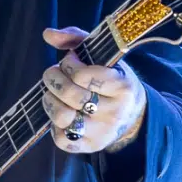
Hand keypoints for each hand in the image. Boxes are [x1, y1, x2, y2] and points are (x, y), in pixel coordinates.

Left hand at [40, 27, 145, 153]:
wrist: (133, 116)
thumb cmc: (112, 79)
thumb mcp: (103, 56)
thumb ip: (76, 39)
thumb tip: (47, 34)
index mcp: (123, 86)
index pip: (83, 75)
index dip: (67, 65)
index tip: (68, 61)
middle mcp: (115, 112)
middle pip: (70, 95)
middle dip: (52, 79)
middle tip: (52, 74)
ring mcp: (102, 133)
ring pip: (62, 117)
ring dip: (49, 101)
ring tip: (53, 93)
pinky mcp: (89, 147)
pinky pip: (60, 138)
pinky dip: (54, 124)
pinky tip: (61, 112)